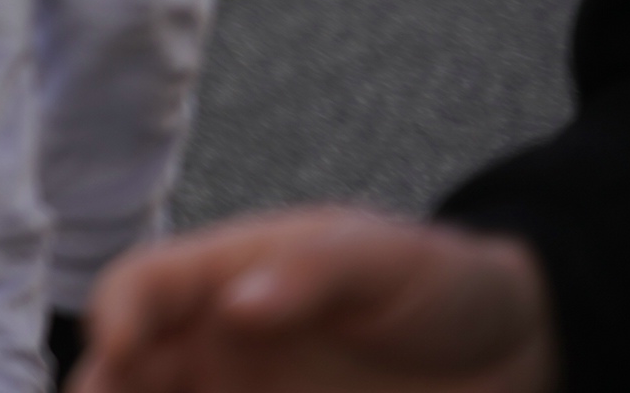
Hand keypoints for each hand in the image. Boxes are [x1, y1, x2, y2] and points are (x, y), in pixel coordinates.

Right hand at [74, 207, 557, 392]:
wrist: (511, 353)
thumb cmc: (438, 283)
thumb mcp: (385, 258)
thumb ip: (315, 270)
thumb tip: (237, 301)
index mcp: (224, 278)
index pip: (139, 287)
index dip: (117, 315)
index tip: (120, 353)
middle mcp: (215, 346)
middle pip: (125, 371)